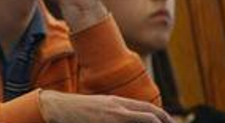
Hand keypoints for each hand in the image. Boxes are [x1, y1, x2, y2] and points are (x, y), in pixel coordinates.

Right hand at [39, 91, 173, 122]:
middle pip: (152, 116)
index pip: (151, 110)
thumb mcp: (102, 106)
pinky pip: (127, 122)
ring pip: (145, 120)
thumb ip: (118, 111)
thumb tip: (135, 115)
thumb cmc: (79, 110)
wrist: (58, 107)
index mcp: (119, 102)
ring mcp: (112, 117)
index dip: (166, 119)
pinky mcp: (105, 122)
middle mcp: (119, 108)